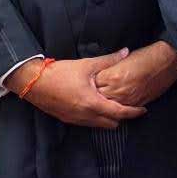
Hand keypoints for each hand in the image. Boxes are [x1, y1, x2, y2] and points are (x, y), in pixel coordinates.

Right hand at [8, 49, 146, 128]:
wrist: (33, 82)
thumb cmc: (61, 73)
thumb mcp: (87, 64)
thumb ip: (109, 60)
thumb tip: (126, 51)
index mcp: (92, 103)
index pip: (119, 113)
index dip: (133, 113)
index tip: (143, 110)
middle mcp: (85, 116)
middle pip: (111, 124)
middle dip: (122, 118)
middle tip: (130, 107)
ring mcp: (75, 120)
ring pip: (99, 126)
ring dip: (109, 119)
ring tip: (116, 107)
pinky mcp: (67, 119)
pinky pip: (87, 123)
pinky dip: (97, 119)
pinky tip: (98, 107)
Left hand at [94, 40, 176, 107]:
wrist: (167, 61)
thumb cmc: (147, 56)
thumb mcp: (122, 59)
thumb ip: (109, 67)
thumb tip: (100, 73)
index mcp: (112, 77)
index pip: (93, 84)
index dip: (92, 81)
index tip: (90, 80)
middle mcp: (118, 90)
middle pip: (99, 97)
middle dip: (96, 94)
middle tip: (94, 90)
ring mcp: (127, 99)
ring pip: (109, 107)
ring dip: (106, 103)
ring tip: (104, 98)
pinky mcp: (137, 103)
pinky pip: (122, 109)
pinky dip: (118, 106)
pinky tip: (118, 101)